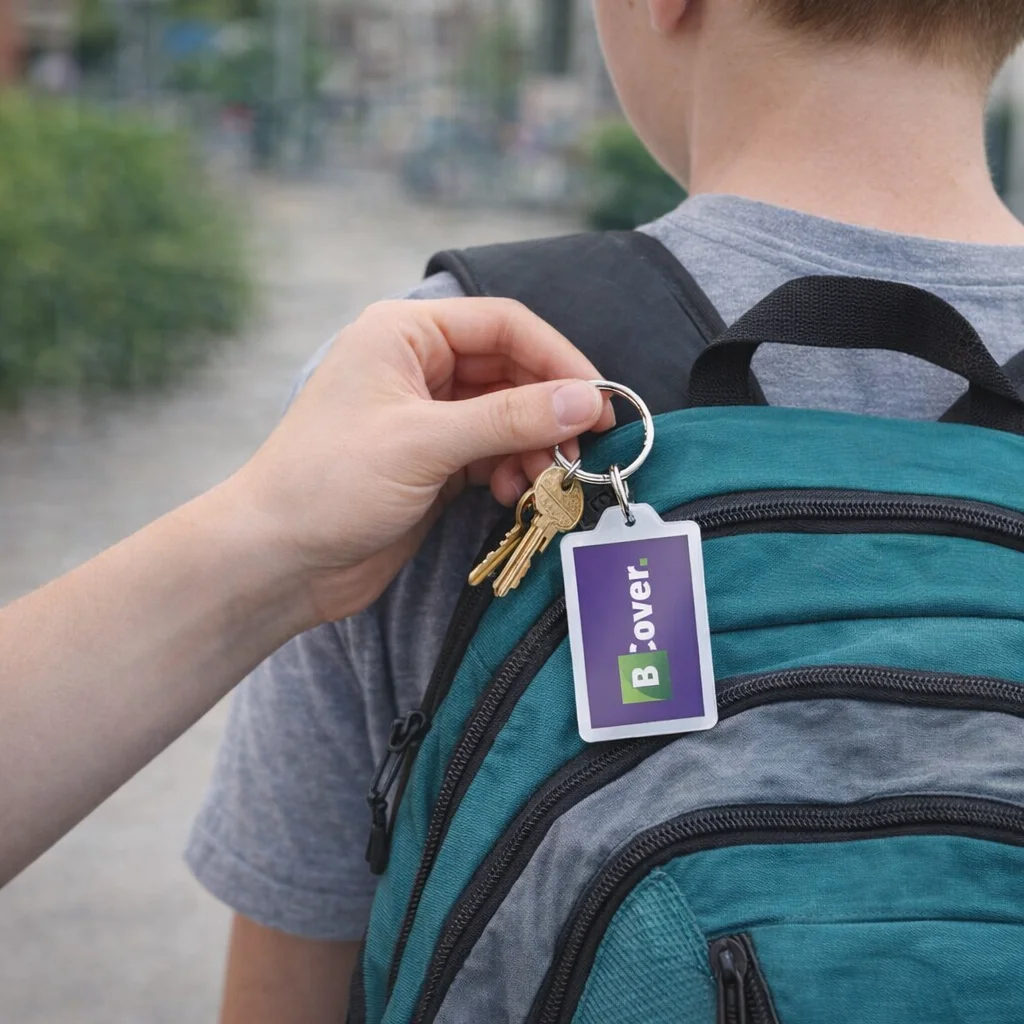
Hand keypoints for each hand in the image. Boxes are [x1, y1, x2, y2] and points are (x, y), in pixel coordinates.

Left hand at [226, 298, 612, 623]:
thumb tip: (587, 400)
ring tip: (549, 479)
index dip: (558, 358)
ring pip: (508, 417)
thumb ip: (510, 419)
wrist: (279, 560)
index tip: (599, 399)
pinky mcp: (433, 462)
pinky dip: (513, 471)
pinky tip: (516, 494)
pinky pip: (493, 453)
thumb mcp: (425, 443)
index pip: (504, 325)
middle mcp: (419, 367)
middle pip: (512, 371)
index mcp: (405, 334)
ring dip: (535, 447)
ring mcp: (427, 416)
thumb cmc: (329, 484)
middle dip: (550, 410)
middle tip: (585, 449)